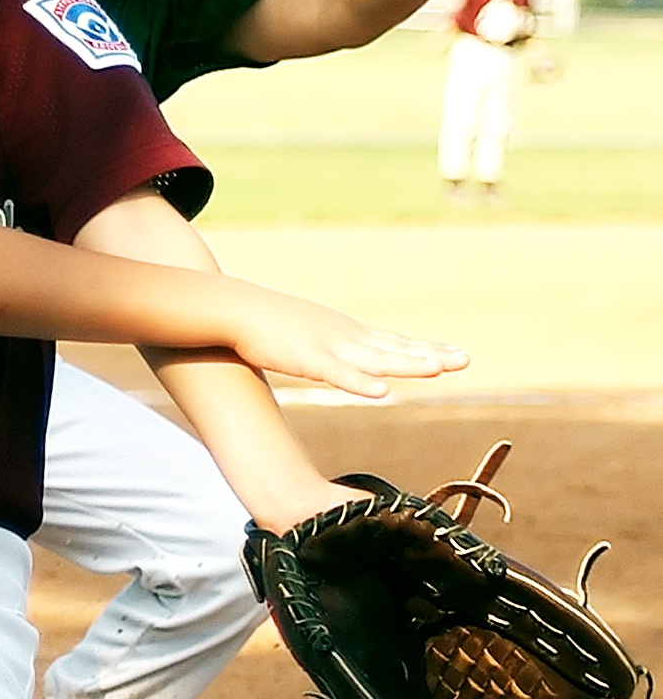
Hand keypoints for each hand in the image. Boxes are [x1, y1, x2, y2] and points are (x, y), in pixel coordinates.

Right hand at [226, 283, 467, 399]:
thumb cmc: (264, 325)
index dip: (426, 348)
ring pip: (375, 359)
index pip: (394, 341)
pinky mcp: (305, 359)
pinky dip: (361, 383)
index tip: (456, 354)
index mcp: (345, 333)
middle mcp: (345, 337)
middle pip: (395, 347)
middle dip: (431, 354)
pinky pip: (338, 374)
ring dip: (408, 363)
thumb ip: (323, 350)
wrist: (233, 307)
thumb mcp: (304, 335)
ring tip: (439, 368)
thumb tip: (334, 358)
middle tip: (465, 358)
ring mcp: (327, 346)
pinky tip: (382, 391)